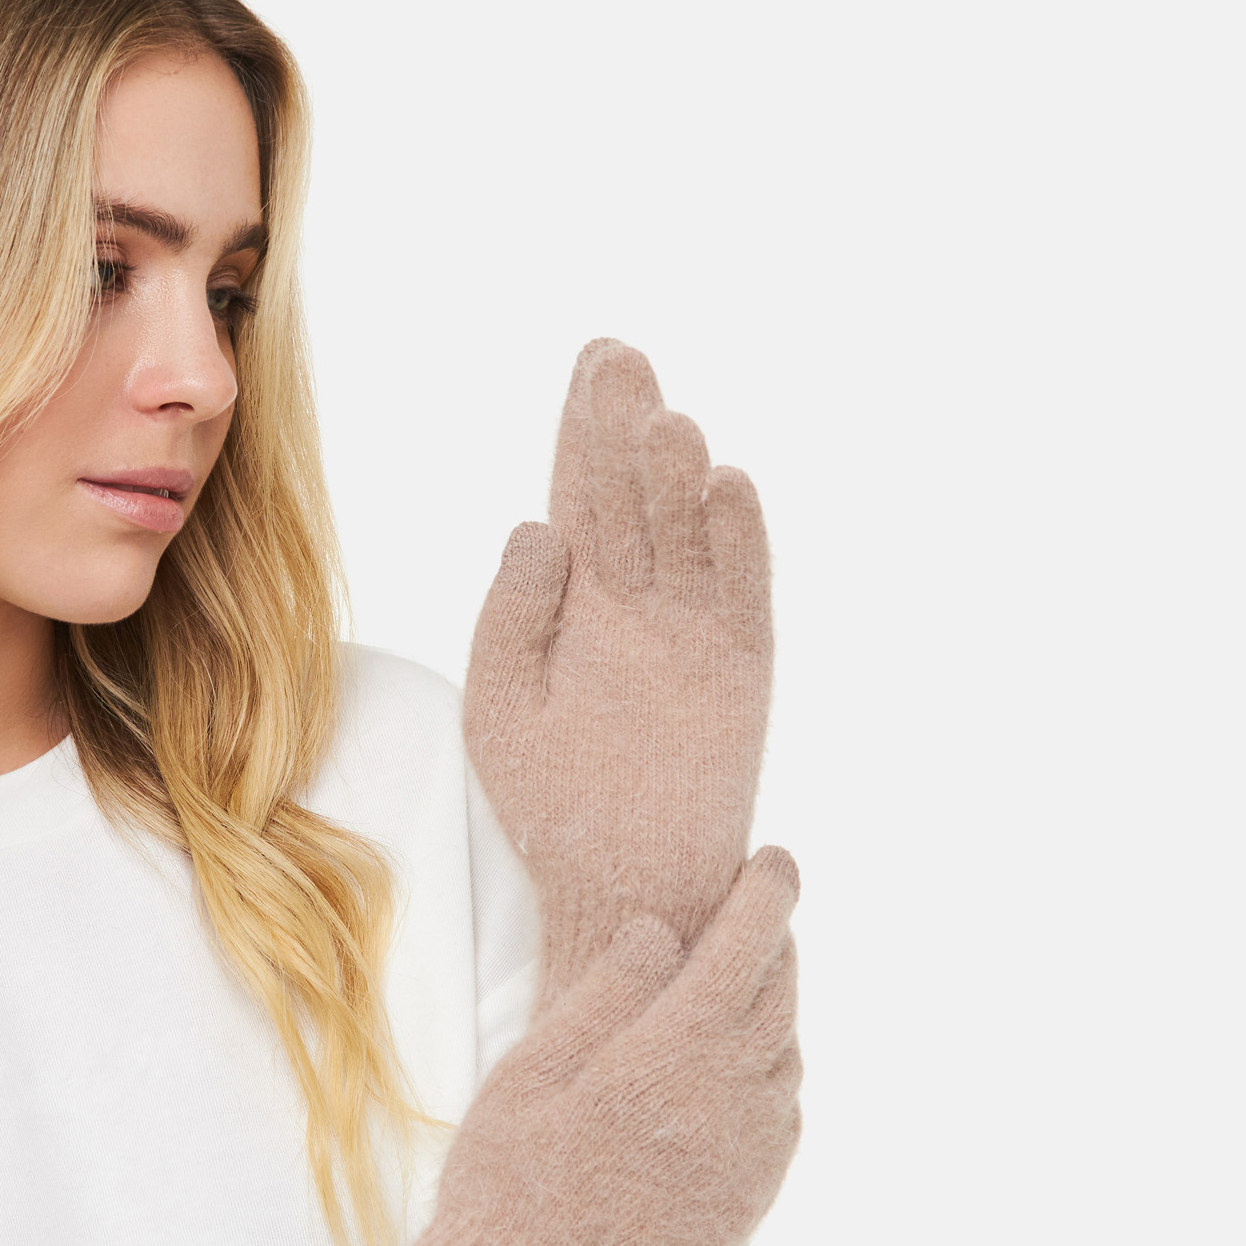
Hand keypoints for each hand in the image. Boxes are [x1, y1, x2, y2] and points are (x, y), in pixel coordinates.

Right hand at [283, 846, 802, 1245]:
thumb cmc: (508, 1173)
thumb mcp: (536, 1063)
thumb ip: (607, 991)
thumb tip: (661, 928)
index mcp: (674, 1054)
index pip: (745, 948)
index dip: (767, 895)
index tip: (775, 860)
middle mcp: (730, 1101)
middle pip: (779, 996)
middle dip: (773, 942)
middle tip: (754, 911)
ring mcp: (747, 1157)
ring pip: (787, 1055)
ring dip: (774, 1007)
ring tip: (740, 984)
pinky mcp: (747, 1201)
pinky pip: (783, 1115)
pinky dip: (773, 1073)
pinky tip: (738, 1070)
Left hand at [465, 339, 774, 996]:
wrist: (622, 887)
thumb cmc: (550, 804)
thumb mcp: (504, 703)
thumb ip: (512, 616)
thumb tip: (538, 524)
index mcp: (574, 603)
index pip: (580, 496)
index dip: (583, 431)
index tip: (592, 362)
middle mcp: (636, 605)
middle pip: (634, 498)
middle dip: (624, 430)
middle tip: (620, 359)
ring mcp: (691, 633)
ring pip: (687, 534)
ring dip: (676, 478)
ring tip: (660, 422)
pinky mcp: (740, 672)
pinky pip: (741, 593)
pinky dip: (737, 542)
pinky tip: (726, 485)